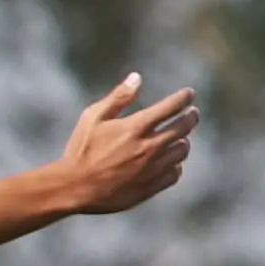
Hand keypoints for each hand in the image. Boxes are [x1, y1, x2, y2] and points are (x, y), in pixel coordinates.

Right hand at [59, 73, 199, 215]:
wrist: (72, 188)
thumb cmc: (80, 151)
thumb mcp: (92, 118)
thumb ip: (117, 97)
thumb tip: (137, 77)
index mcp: (136, 127)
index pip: (172, 106)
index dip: (184, 97)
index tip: (188, 94)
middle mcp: (149, 146)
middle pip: (184, 126)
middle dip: (191, 116)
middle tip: (191, 114)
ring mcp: (151, 168)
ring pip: (182, 150)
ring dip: (183, 141)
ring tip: (178, 138)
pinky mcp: (150, 186)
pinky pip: (175, 173)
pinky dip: (175, 165)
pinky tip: (169, 162)